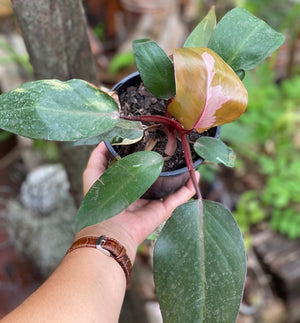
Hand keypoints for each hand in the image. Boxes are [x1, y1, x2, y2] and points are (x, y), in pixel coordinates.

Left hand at [77, 142, 198, 261]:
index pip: (138, 166)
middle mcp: (142, 191)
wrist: (110, 228)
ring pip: (171, 185)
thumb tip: (105, 141)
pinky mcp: (164, 209)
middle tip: (175, 147)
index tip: (153, 139)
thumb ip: (97, 157)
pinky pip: (180, 197)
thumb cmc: (100, 201)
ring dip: (182, 174)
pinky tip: (196, 175)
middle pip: (157, 175)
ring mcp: (154, 201)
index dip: (145, 154)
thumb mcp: (93, 174)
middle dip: (166, 163)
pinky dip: (189, 187)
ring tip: (190, 160)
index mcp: (126, 183)